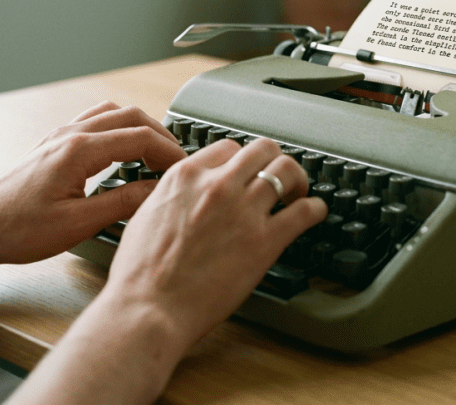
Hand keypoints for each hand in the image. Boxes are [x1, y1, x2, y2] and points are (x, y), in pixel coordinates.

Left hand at [0, 101, 185, 266]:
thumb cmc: (17, 230)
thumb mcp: (78, 224)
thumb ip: (122, 203)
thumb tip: (156, 190)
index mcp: (79, 150)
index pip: (140, 137)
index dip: (170, 151)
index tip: (185, 168)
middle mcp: (70, 134)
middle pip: (131, 116)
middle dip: (161, 135)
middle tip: (177, 161)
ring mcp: (60, 135)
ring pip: (113, 113)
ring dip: (140, 127)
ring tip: (155, 154)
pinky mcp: (54, 143)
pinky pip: (95, 120)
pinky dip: (119, 128)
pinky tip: (122, 151)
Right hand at [102, 137, 327, 351]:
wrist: (148, 307)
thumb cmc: (140, 273)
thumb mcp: (146, 215)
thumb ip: (172, 196)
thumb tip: (184, 195)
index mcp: (186, 176)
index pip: (227, 148)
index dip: (241, 160)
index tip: (247, 173)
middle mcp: (217, 185)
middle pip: (262, 149)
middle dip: (274, 160)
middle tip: (279, 177)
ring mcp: (243, 210)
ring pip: (286, 170)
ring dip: (298, 179)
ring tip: (298, 192)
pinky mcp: (264, 241)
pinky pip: (304, 211)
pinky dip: (315, 209)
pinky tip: (314, 213)